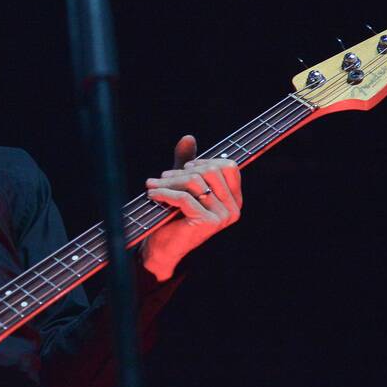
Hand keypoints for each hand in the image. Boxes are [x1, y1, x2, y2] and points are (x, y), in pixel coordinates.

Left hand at [139, 134, 242, 280]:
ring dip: (169, 181)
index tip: (183, 168)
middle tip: (162, 177)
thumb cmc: (173, 216)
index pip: (228, 166)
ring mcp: (222, 217)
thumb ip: (187, 163)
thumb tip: (188, 137)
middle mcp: (233, 208)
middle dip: (182, 170)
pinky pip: (184, 197)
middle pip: (210, 171)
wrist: (163, 249)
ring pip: (195, 182)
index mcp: (234, 199)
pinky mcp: (207, 223)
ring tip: (152, 185)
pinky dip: (164, 193)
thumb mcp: (182, 186)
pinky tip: (151, 194)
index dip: (204, 162)